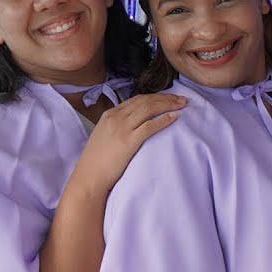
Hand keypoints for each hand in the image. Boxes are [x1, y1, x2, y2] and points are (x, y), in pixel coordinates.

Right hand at [71, 93, 186, 194]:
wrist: (89, 176)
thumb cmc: (96, 160)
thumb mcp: (104, 135)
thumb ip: (116, 126)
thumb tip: (132, 124)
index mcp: (110, 114)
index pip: (137, 99)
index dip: (155, 96)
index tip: (169, 98)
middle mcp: (116, 117)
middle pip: (145, 101)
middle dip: (165, 98)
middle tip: (181, 99)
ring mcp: (122, 128)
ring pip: (149, 109)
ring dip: (168, 105)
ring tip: (182, 105)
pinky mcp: (129, 141)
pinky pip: (150, 126)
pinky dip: (163, 120)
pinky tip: (174, 117)